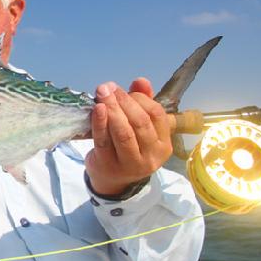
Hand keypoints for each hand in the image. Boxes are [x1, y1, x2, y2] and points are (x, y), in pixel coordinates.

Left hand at [85, 77, 171, 195]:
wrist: (111, 180)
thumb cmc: (127, 148)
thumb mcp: (139, 128)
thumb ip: (143, 102)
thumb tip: (141, 81)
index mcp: (163, 145)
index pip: (157, 115)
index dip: (140, 99)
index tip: (122, 90)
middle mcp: (151, 156)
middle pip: (140, 123)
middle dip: (124, 101)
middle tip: (108, 87)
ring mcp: (130, 163)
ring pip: (124, 132)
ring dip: (112, 109)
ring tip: (102, 93)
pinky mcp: (109, 165)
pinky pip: (104, 141)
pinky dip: (100, 123)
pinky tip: (97, 109)